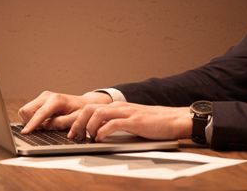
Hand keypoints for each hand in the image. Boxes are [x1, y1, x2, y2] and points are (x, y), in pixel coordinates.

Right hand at [18, 90, 111, 133]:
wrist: (85, 103)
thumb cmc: (82, 111)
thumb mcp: (75, 119)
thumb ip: (61, 123)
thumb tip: (46, 127)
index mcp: (56, 100)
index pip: (39, 114)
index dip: (32, 125)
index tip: (25, 133)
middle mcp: (47, 96)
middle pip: (26, 111)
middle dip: (29, 123)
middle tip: (40, 130)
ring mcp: (43, 96)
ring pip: (24, 111)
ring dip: (30, 121)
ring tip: (43, 126)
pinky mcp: (40, 99)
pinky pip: (28, 111)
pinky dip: (31, 118)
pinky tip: (43, 121)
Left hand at [68, 101, 191, 141]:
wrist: (174, 119)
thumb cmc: (155, 123)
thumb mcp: (132, 120)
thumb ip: (118, 122)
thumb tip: (101, 131)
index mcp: (118, 107)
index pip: (91, 107)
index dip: (78, 118)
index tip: (71, 130)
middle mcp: (120, 107)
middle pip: (90, 108)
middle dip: (77, 122)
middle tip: (73, 135)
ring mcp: (127, 113)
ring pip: (98, 113)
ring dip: (88, 126)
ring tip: (87, 137)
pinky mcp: (135, 121)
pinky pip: (113, 124)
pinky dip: (102, 131)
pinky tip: (100, 138)